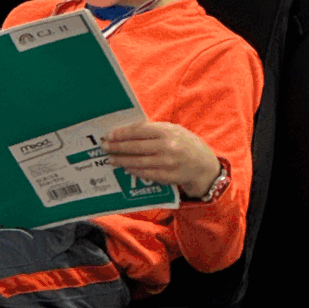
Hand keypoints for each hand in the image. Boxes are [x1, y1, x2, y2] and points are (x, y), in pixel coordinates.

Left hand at [103, 122, 220, 198]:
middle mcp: (167, 147)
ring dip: (122, 161)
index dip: (122, 134)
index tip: (109, 135)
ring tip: (111, 159)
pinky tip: (126, 168)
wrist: (203, 165)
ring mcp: (167, 163)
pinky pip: (146, 174)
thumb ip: (154, 130)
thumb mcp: (173, 130)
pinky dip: (134, 171)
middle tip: (105, 147)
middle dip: (117, 147)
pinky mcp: (168, 177)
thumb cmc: (185, 144)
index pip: (139, 131)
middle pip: (136, 147)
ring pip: (138, 162)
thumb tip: (129, 131)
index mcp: (167, 132)